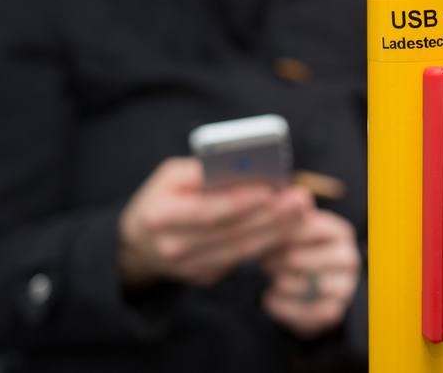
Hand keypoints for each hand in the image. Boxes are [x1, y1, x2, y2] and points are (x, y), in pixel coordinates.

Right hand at [117, 157, 312, 286]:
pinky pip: (243, 258)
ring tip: (301, 211)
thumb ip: (203, 171)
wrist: (140, 243)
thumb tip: (245, 166)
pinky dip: (268, 241)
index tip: (270, 189)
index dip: (240, 202)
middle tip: (301, 199)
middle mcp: (173, 247)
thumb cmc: (163, 197)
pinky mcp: (206, 276)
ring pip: (242, 250)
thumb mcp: (171, 176)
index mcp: (160, 217)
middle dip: (270, 216)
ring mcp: (189, 268)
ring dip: (277, 231)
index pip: (206, 211)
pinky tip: (288, 226)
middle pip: (231, 233)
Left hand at [260, 209, 360, 338]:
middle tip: (266, 262)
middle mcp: (349, 258)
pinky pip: (299, 311)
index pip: (302, 227)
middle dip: (272, 261)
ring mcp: (345, 287)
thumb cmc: (298, 250)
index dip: (276, 235)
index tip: (266, 239)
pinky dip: (280, 306)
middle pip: (295, 259)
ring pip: (297, 285)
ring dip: (276, 282)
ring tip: (272, 277)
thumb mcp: (295, 229)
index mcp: (340, 231)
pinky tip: (271, 298)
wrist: (311, 288)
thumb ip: (289, 214)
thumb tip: (296, 193)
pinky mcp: (334, 312)